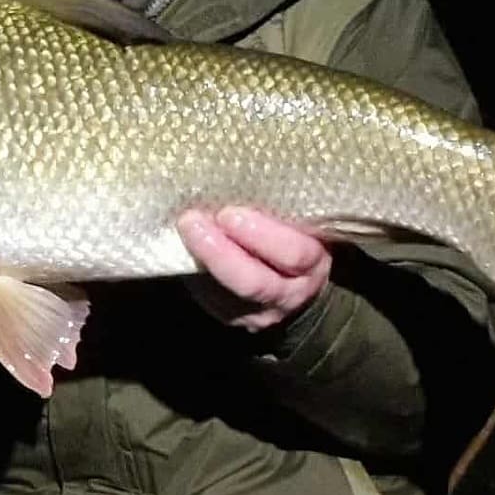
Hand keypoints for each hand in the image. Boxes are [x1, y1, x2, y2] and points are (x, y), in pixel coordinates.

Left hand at [176, 208, 331, 332]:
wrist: (299, 287)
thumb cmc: (298, 238)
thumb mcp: (304, 225)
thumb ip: (285, 212)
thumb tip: (243, 178)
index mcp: (312, 265)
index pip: (293, 255)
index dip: (261, 235)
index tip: (229, 213)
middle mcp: (289, 296)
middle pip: (253, 283)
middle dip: (220, 252)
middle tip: (192, 220)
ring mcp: (259, 313)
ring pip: (225, 295)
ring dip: (199, 260)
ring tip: (182, 228)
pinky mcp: (232, 316)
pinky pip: (209, 298)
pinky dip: (193, 272)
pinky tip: (181, 246)